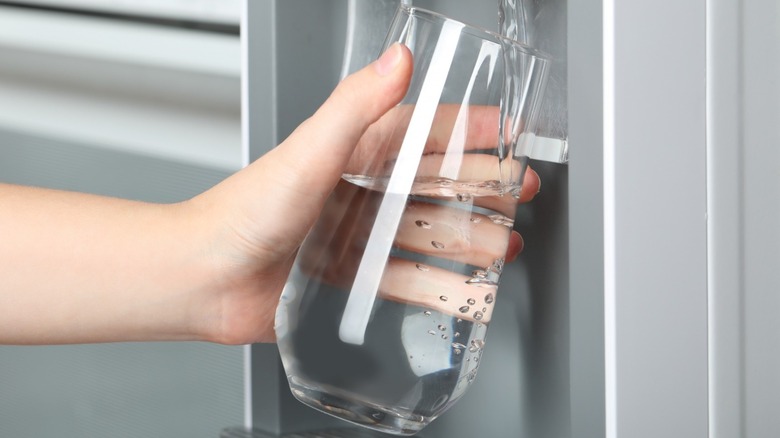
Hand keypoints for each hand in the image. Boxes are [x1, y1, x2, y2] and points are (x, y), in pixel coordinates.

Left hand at [189, 44, 539, 344]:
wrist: (203, 279)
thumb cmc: (242, 213)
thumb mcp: (308, 152)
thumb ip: (355, 107)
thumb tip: (398, 59)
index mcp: (354, 152)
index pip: (427, 132)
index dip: (472, 130)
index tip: (510, 132)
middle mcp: (359, 191)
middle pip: (435, 184)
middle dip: (482, 187)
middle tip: (518, 193)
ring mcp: (355, 235)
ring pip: (426, 233)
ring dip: (468, 238)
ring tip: (502, 246)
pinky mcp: (347, 277)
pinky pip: (403, 280)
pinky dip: (437, 286)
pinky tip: (462, 291)